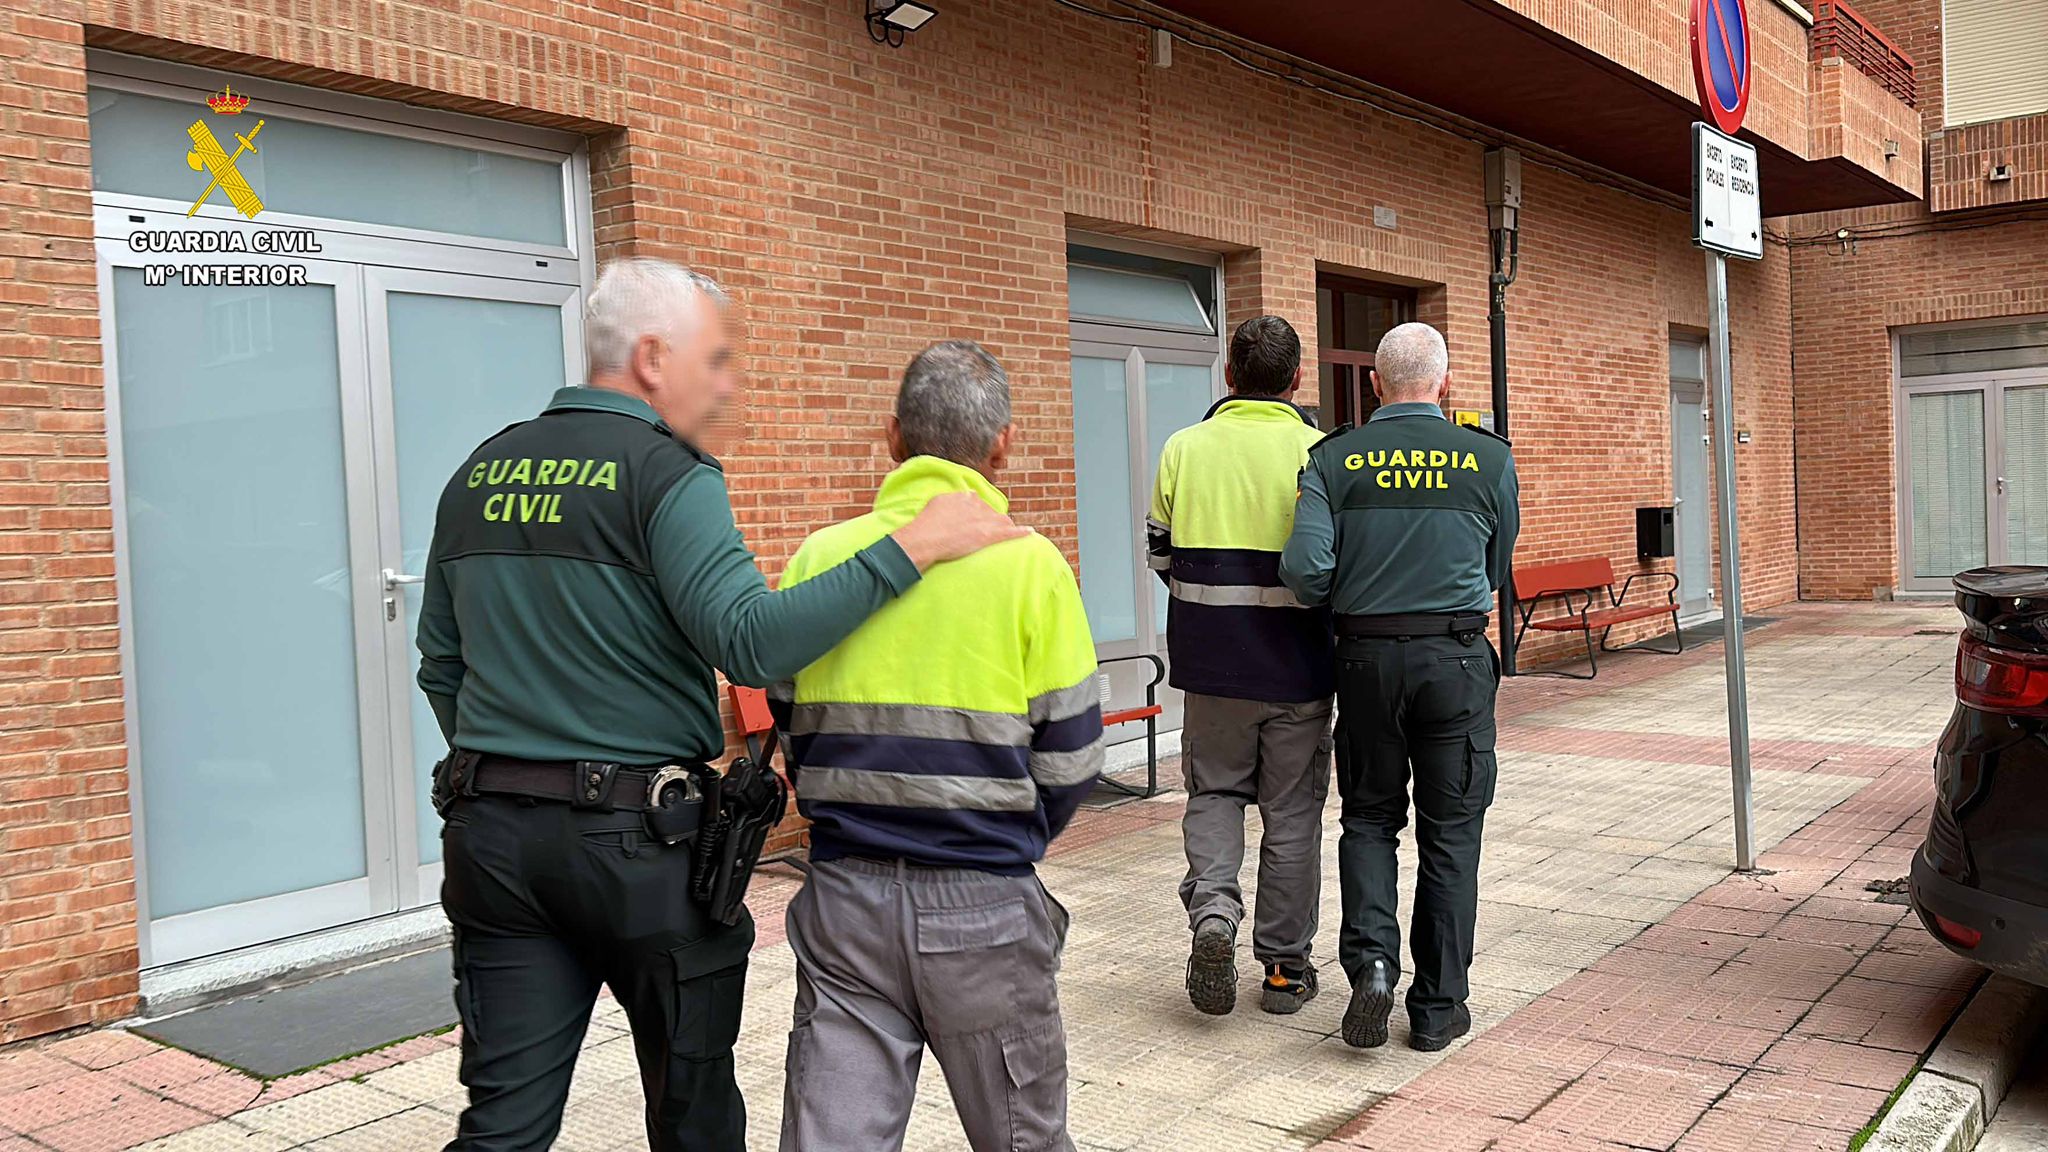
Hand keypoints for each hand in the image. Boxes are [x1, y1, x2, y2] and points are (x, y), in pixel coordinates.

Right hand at [891, 491, 1027, 570]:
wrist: (924, 539)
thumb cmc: (925, 525)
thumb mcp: (935, 504)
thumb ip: (948, 502)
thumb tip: (952, 504)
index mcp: (963, 496)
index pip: (977, 502)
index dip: (978, 514)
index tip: (977, 521)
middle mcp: (976, 504)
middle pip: (991, 512)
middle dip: (991, 522)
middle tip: (987, 533)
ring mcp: (983, 520)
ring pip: (1001, 521)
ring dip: (1004, 528)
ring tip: (1006, 535)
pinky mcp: (987, 535)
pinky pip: (1009, 532)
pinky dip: (1021, 533)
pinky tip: (1030, 533)